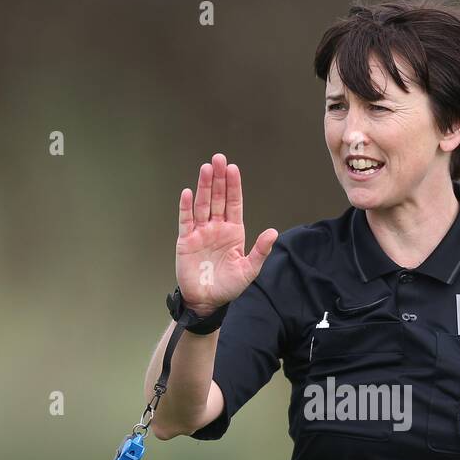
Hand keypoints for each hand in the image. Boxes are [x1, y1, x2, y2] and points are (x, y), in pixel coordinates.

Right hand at [175, 153, 277, 314]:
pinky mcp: (186, 240)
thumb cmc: (228, 286)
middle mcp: (217, 228)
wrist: (207, 301)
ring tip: (206, 169)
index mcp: (233, 231)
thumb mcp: (249, 270)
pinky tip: (188, 193)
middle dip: (218, 179)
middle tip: (218, 159)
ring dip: (204, 187)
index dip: (233, 186)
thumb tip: (273, 232)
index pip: (234, 203)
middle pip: (218, 198)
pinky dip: (186, 207)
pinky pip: (186, 220)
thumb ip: (260, 251)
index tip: (233, 169)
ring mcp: (201, 232)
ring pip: (203, 204)